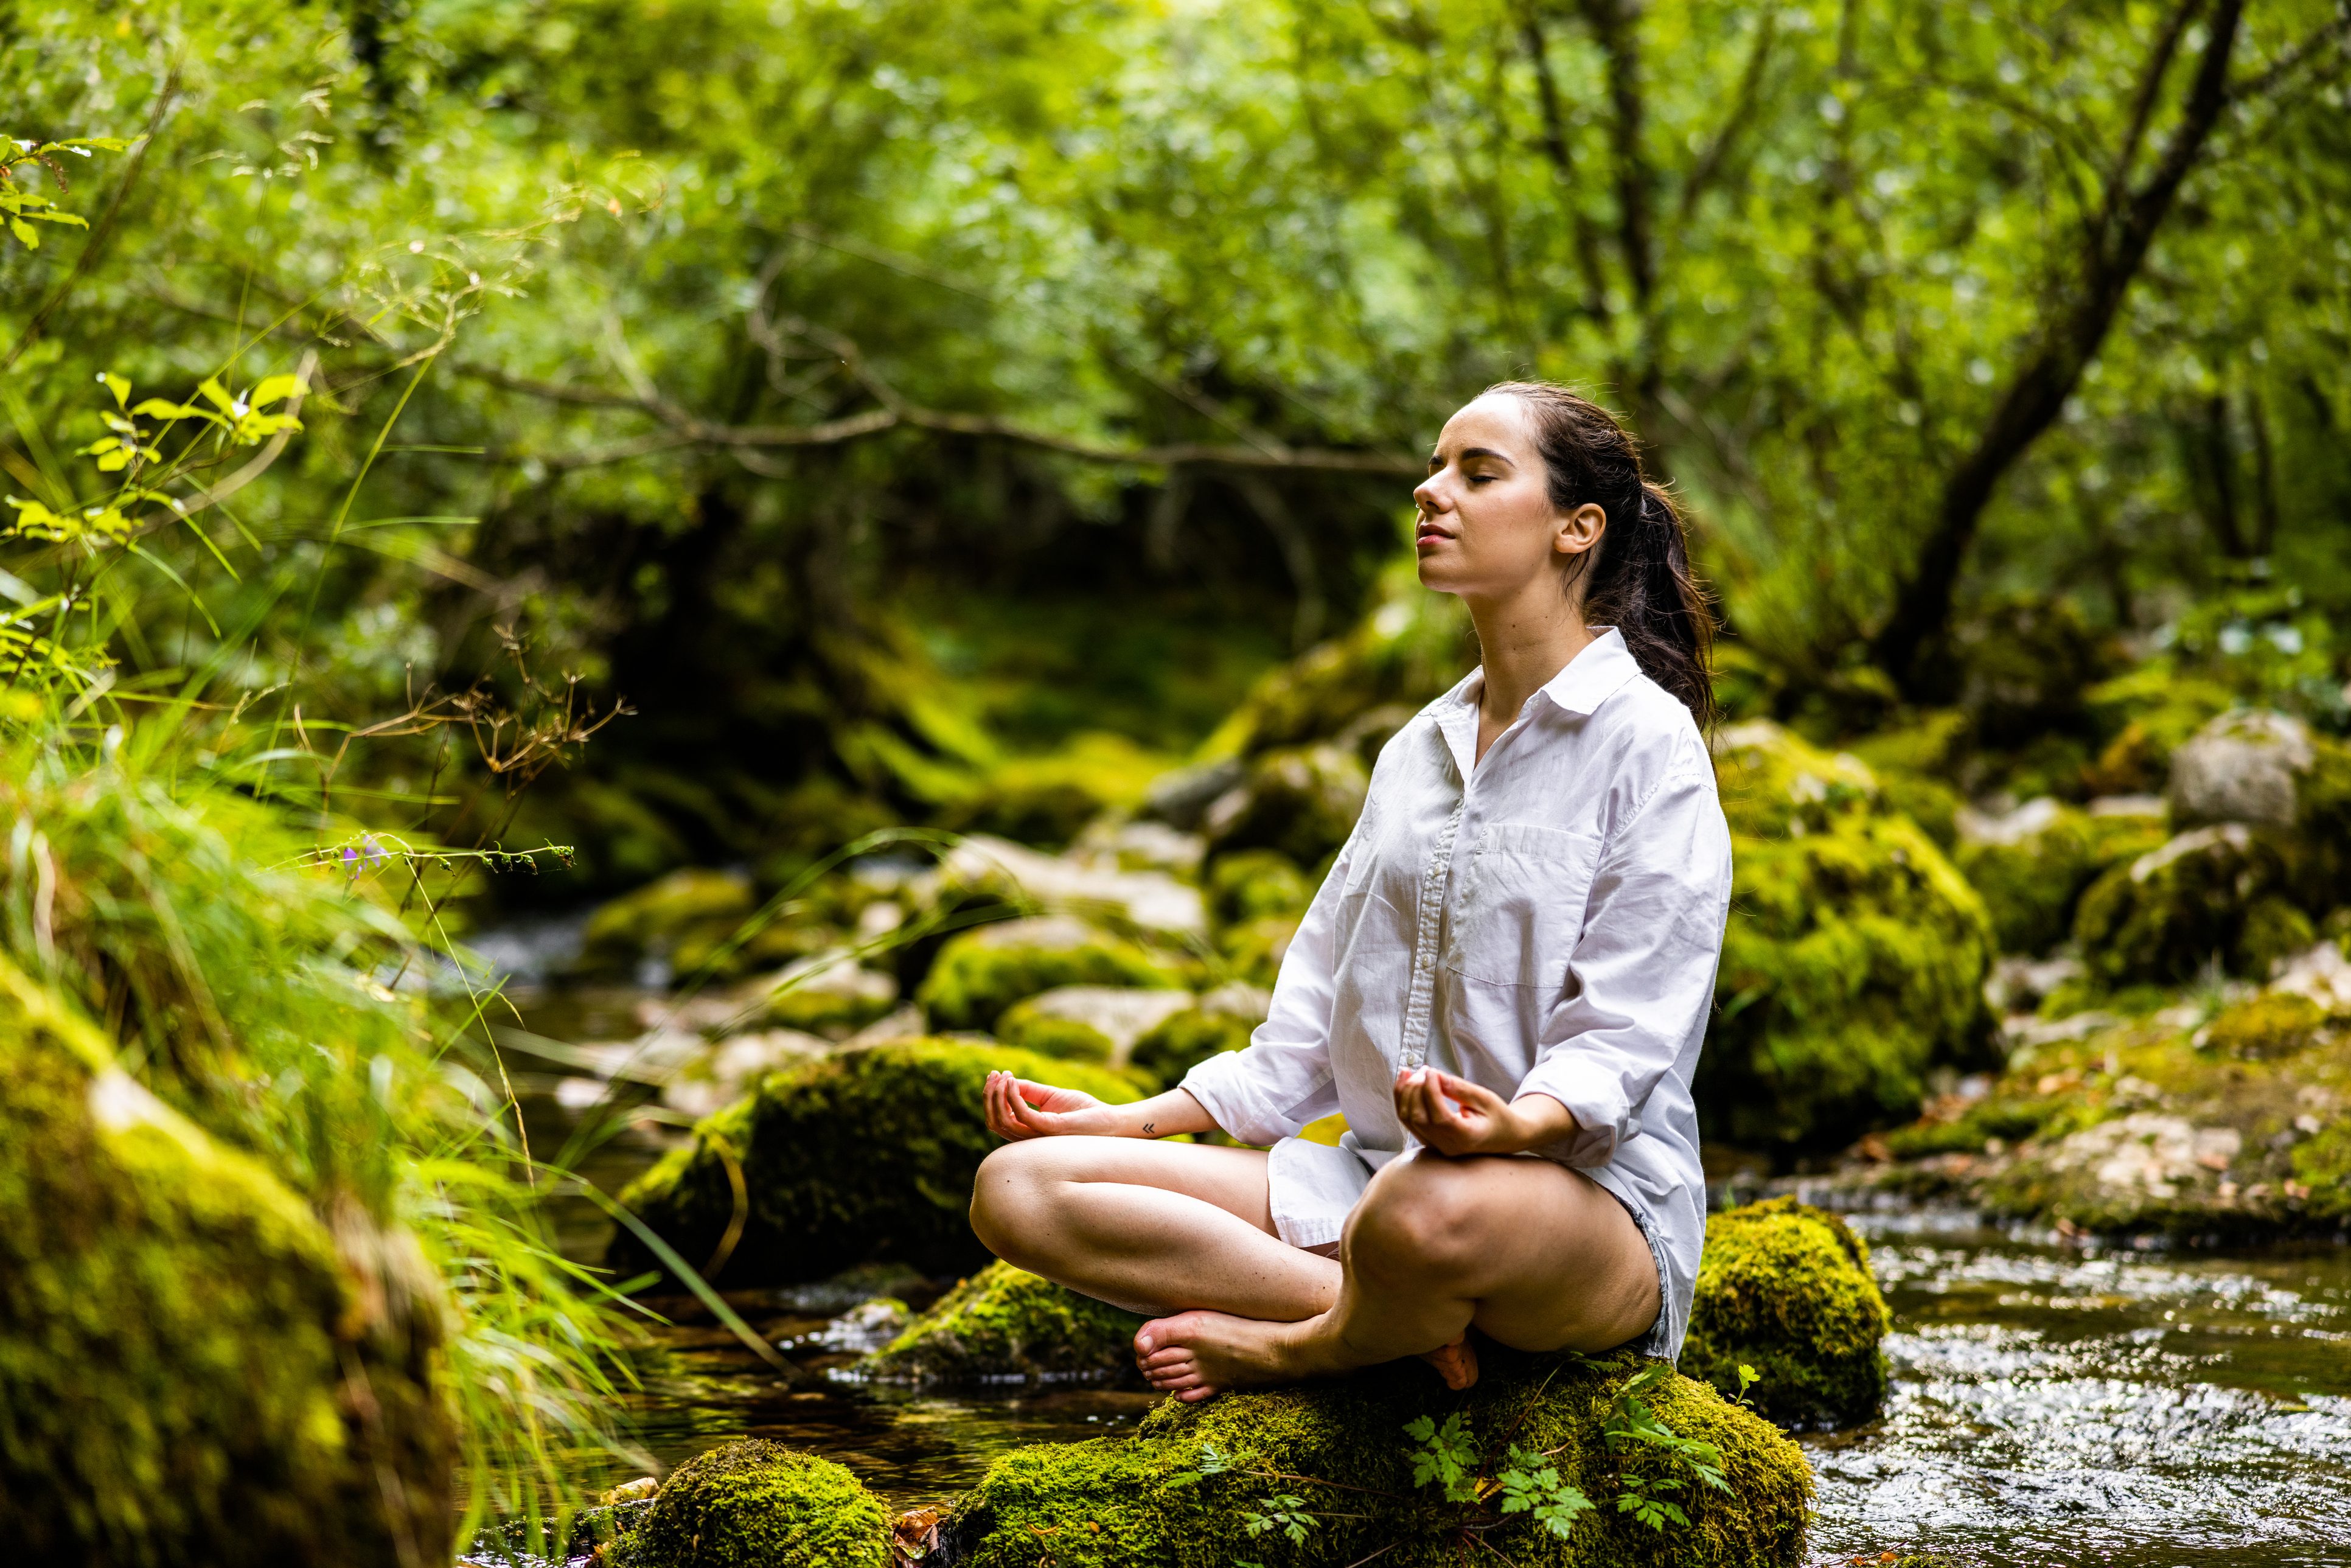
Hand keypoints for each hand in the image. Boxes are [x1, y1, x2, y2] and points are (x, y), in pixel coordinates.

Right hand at [983, 1069, 1119, 1140]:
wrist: (1110, 1120)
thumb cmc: (1083, 1110)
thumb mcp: (1051, 1096)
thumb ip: (1029, 1091)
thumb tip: (1008, 1081)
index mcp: (1028, 1131)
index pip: (997, 1120)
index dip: (990, 1097)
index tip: (995, 1074)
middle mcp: (1030, 1138)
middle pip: (994, 1123)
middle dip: (989, 1096)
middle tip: (993, 1074)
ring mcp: (1040, 1135)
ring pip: (1003, 1122)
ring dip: (997, 1096)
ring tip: (1003, 1076)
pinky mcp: (1051, 1129)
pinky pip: (1022, 1115)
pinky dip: (1013, 1097)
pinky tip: (1013, 1081)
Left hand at [1394, 1066, 1561, 1156]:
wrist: (1505, 1136)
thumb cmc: (1498, 1116)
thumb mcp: (1485, 1099)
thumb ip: (1460, 1089)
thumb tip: (1435, 1076)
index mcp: (1466, 1138)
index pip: (1439, 1116)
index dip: (1430, 1091)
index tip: (1431, 1071)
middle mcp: (1448, 1146)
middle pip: (1419, 1118)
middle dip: (1415, 1089)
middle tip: (1425, 1069)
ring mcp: (1436, 1146)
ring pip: (1408, 1120)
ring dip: (1405, 1093)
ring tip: (1412, 1072)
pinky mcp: (1429, 1140)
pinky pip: (1409, 1121)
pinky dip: (1403, 1100)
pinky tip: (1406, 1082)